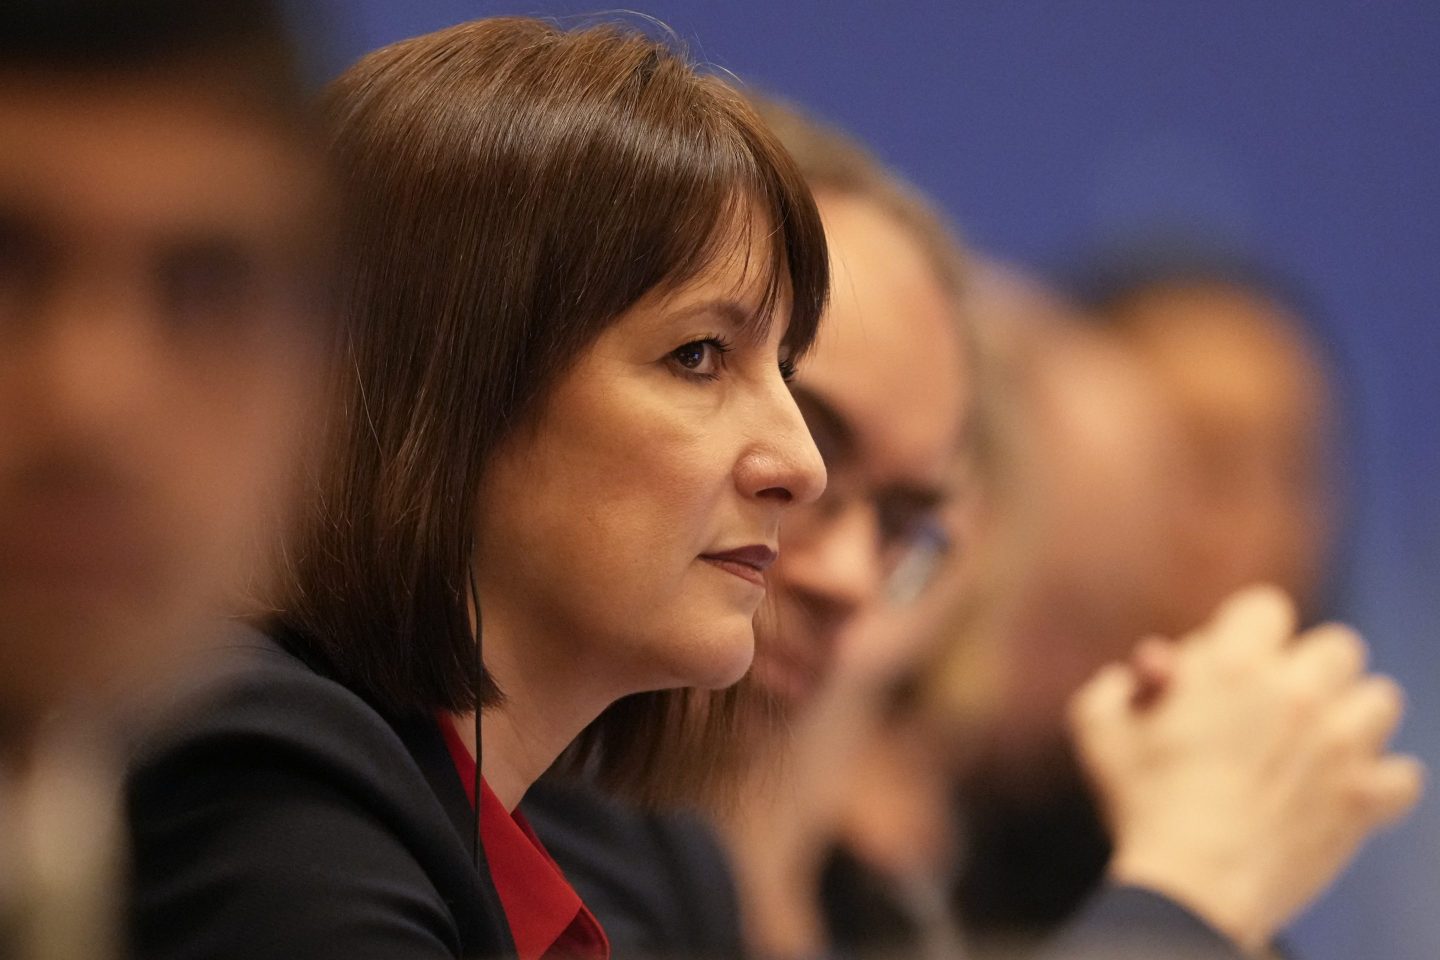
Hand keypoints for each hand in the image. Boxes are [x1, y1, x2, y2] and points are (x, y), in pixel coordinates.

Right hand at [1069, 584, 1424, 953]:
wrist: (1191, 884)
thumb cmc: (1138, 804)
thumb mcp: (1099, 730)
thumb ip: (1117, 684)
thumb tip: (1149, 668)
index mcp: (1232, 664)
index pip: (1267, 607)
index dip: (1247, 633)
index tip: (1231, 666)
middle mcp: (1295, 692)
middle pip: (1338, 646)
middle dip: (1311, 669)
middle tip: (1281, 704)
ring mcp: (1338, 744)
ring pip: (1381, 699)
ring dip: (1352, 716)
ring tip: (1319, 744)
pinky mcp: (1364, 798)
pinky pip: (1404, 775)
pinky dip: (1380, 783)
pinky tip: (1343, 793)